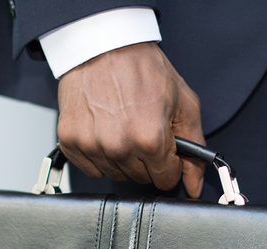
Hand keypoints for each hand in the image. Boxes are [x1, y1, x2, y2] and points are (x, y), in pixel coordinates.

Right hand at [57, 42, 205, 196]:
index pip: (165, 179)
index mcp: (150, 139)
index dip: (170, 164)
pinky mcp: (71, 141)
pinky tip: (105, 132)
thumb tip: (194, 185)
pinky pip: (91, 169)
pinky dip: (100, 156)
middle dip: (147, 160)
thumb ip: (195, 150)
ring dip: (123, 158)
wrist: (103, 45)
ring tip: (123, 127)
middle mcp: (119, 146)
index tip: (165, 149)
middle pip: (140, 178)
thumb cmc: (141, 68)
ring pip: (116, 175)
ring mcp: (92, 145)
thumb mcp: (184, 104)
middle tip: (143, 130)